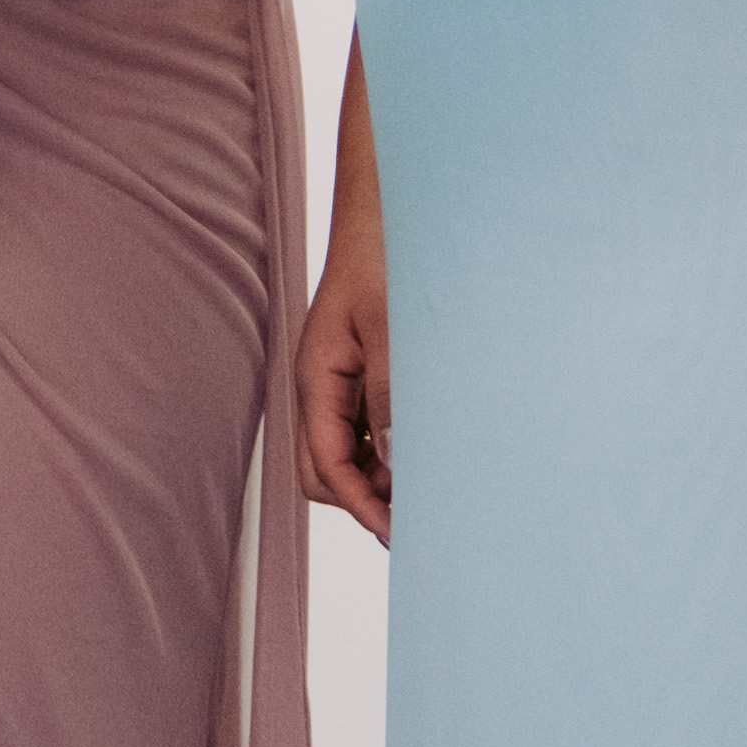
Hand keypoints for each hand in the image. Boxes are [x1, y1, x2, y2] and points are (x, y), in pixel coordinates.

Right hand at [298, 235, 392, 545]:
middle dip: (363, 499)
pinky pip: (362, 429)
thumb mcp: (391, 329)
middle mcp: (320, 388)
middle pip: (322, 472)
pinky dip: (387, 447)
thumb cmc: (384, 259)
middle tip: (417, 513)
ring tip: (430, 477)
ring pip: (343, 454)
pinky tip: (423, 440)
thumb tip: (392, 463)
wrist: (385, 214)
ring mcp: (337, 382)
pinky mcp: (357, 374)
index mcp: (316, 379)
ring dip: (378, 475)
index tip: (399, 533)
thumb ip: (389, 396)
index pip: (325, 467)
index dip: (361, 506)